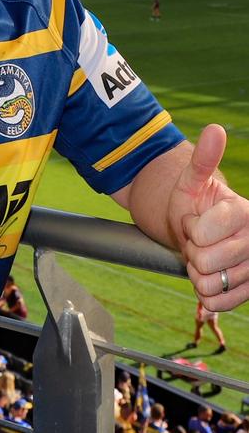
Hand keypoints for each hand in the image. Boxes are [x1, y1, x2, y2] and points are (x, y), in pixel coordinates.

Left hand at [169, 124, 248, 309]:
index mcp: (244, 213)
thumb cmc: (195, 206)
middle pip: (204, 260)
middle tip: (199, 241)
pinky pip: (216, 302)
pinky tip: (212, 275)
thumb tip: (214, 129)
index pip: (200, 233)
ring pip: (209, 283)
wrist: (199, 234)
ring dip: (198, 273)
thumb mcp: (191, 182)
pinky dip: (205, 292)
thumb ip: (203, 159)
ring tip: (205, 256)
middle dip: (192, 251)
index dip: (189, 228)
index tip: (195, 220)